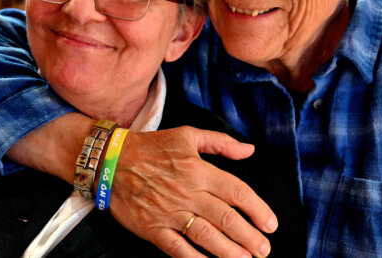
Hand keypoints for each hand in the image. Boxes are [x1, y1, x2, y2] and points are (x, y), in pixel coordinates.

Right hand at [109, 126, 276, 257]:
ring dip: (230, 251)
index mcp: (199, 170)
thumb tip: (250, 150)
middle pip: (226, 219)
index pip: (237, 192)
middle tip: (264, 250)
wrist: (110, 160)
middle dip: (250, 237)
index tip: (271, 224)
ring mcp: (169, 212)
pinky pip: (177, 248)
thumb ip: (220, 143)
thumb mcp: (187, 135)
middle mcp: (188, 193)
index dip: (258, 209)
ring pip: (206, 236)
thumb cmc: (151, 147)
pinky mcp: (152, 228)